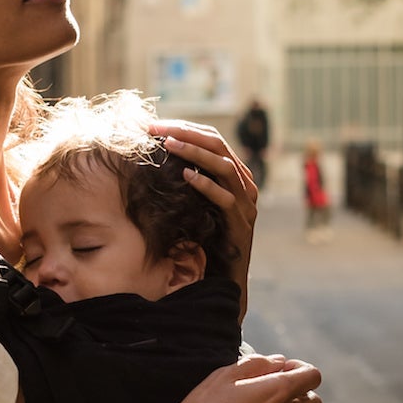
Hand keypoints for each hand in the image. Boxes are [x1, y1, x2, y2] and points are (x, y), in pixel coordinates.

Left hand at [149, 119, 256, 294]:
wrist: (223, 277)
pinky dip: (206, 185)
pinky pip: (225, 199)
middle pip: (219, 146)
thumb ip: (188, 179)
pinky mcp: (241, 225)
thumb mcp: (195, 202)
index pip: (213, 139)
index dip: (185, 128)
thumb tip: (156, 155)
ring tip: (168, 144)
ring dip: (194, 153)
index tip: (156, 125)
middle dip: (186, 133)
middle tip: (156, 128)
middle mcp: (245, 185)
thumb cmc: (205, 238)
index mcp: (236, 175)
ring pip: (224, 167)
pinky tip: (185, 176)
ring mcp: (246, 205)